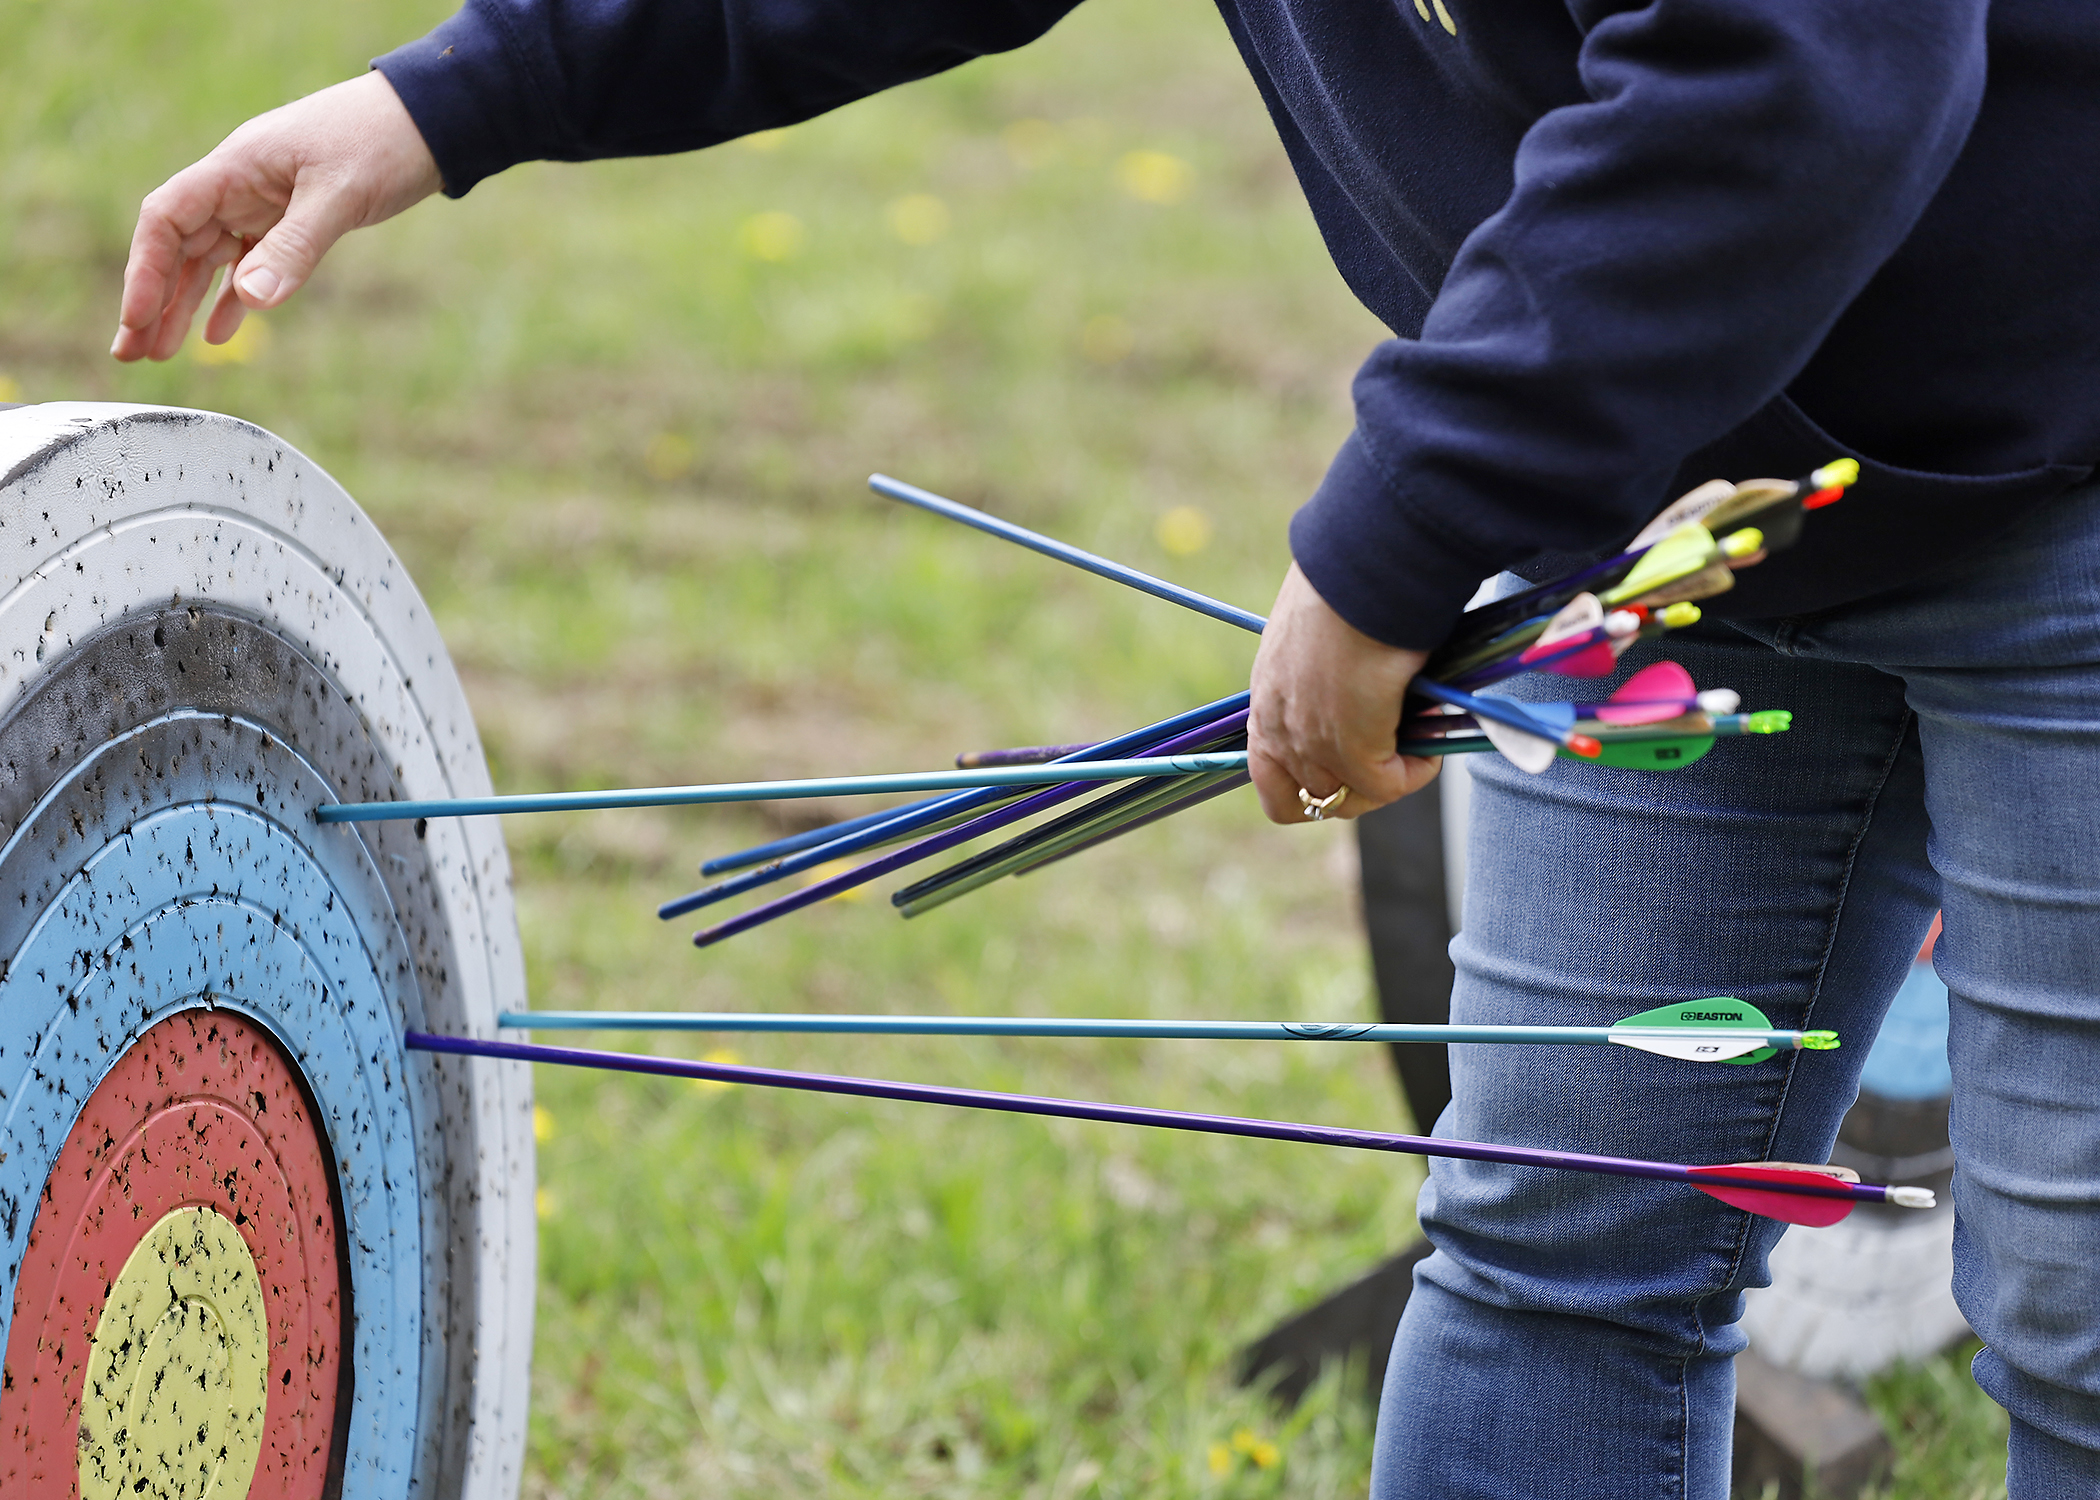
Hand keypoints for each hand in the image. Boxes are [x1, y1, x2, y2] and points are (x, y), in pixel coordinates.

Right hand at [112, 71, 441, 362]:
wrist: (428, 121)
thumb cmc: (381, 140)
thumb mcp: (339, 193)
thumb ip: (296, 245)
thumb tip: (251, 298)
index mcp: (235, 168)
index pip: (166, 219)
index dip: (145, 271)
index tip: (134, 319)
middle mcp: (238, 186)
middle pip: (177, 247)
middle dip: (152, 300)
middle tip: (130, 354)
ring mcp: (262, 203)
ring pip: (208, 261)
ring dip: (183, 306)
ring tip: (160, 353)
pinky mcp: (291, 219)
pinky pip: (249, 264)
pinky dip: (232, 298)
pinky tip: (216, 333)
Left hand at [1248, 563, 1438, 823]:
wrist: (1362, 572)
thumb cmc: (1348, 587)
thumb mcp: (1320, 637)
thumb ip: (1328, 673)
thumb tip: (1369, 691)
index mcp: (1266, 699)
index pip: (1269, 777)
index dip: (1310, 785)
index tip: (1349, 765)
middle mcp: (1279, 728)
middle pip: (1312, 800)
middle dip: (1360, 786)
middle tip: (1398, 751)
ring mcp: (1310, 742)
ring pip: (1349, 800)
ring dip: (1389, 779)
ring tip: (1420, 740)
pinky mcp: (1350, 747)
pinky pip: (1388, 785)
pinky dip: (1418, 768)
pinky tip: (1435, 731)